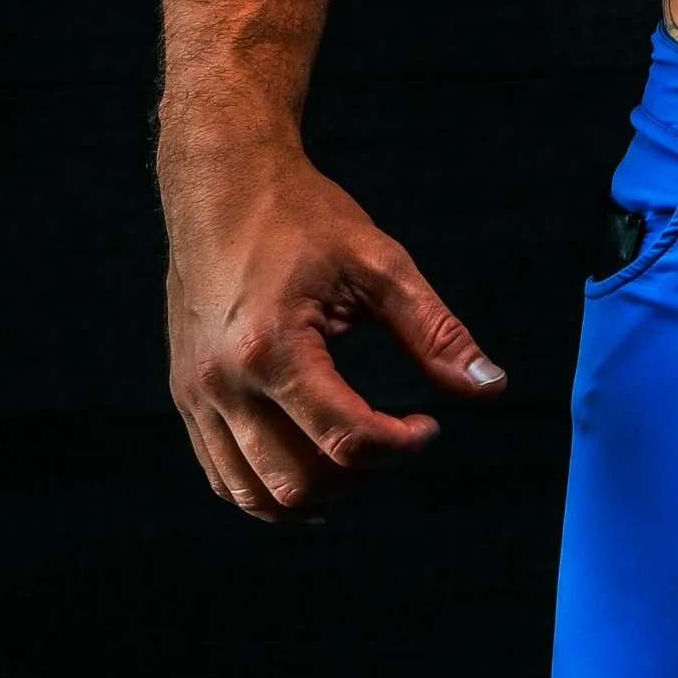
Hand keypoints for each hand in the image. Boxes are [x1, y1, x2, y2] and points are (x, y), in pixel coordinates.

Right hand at [162, 138, 505, 523]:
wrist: (221, 182)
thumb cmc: (303, 215)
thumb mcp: (379, 263)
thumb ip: (435, 331)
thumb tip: (492, 387)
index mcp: (271, 347)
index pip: (347, 438)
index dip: (402, 447)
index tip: (429, 426)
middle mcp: (223, 382)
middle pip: (298, 481)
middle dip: (362, 477)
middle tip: (396, 439)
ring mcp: (196, 395)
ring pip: (253, 495)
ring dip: (316, 495)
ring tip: (360, 461)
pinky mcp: (185, 395)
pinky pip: (223, 476)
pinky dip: (268, 491)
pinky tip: (313, 468)